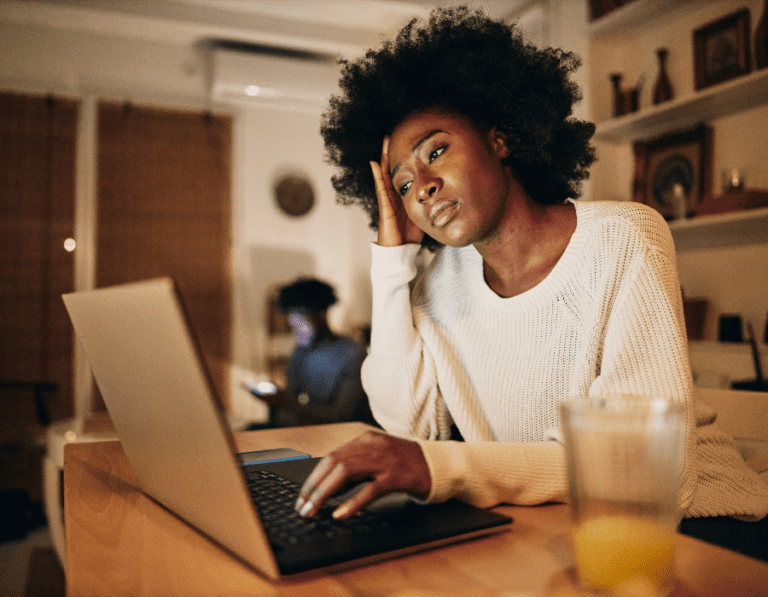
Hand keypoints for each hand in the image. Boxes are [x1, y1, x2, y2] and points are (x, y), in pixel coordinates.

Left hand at [294, 430, 431, 519]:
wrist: (438, 464)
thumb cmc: (406, 464)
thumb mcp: (377, 459)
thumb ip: (355, 468)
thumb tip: (327, 486)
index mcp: (366, 440)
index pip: (331, 457)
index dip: (313, 478)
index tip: (302, 496)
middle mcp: (373, 446)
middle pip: (334, 464)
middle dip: (314, 487)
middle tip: (302, 507)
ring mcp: (385, 460)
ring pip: (346, 474)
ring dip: (325, 494)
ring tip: (314, 510)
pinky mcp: (397, 476)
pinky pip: (370, 490)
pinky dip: (352, 503)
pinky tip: (340, 514)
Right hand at [370, 136, 423, 246]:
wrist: (400, 252)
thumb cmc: (411, 235)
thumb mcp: (423, 213)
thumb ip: (428, 202)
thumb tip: (443, 191)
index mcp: (402, 196)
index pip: (401, 173)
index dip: (403, 159)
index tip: (406, 143)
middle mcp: (393, 196)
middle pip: (391, 169)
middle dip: (390, 153)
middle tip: (391, 134)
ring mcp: (387, 200)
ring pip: (384, 175)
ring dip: (383, 158)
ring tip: (384, 142)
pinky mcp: (384, 208)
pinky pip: (380, 189)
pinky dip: (377, 176)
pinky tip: (375, 164)